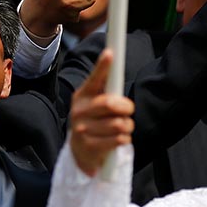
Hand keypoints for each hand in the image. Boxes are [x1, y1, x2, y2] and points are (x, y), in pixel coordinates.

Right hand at [69, 49, 134, 176]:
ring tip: (121, 128)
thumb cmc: (95, 121)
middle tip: (127, 110)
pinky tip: (118, 139)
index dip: (102, 67)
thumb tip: (113, 59)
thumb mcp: (95, 103)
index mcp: (82, 95)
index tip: (110, 54)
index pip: (94, 79)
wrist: (81, 152)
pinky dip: (124, 139)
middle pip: (110, 103)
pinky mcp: (89, 147)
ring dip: (127, 126)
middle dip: (126, 107)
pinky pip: (119, 140)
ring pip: (119, 124)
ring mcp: (82, 130)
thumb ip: (105, 88)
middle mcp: (79, 111)